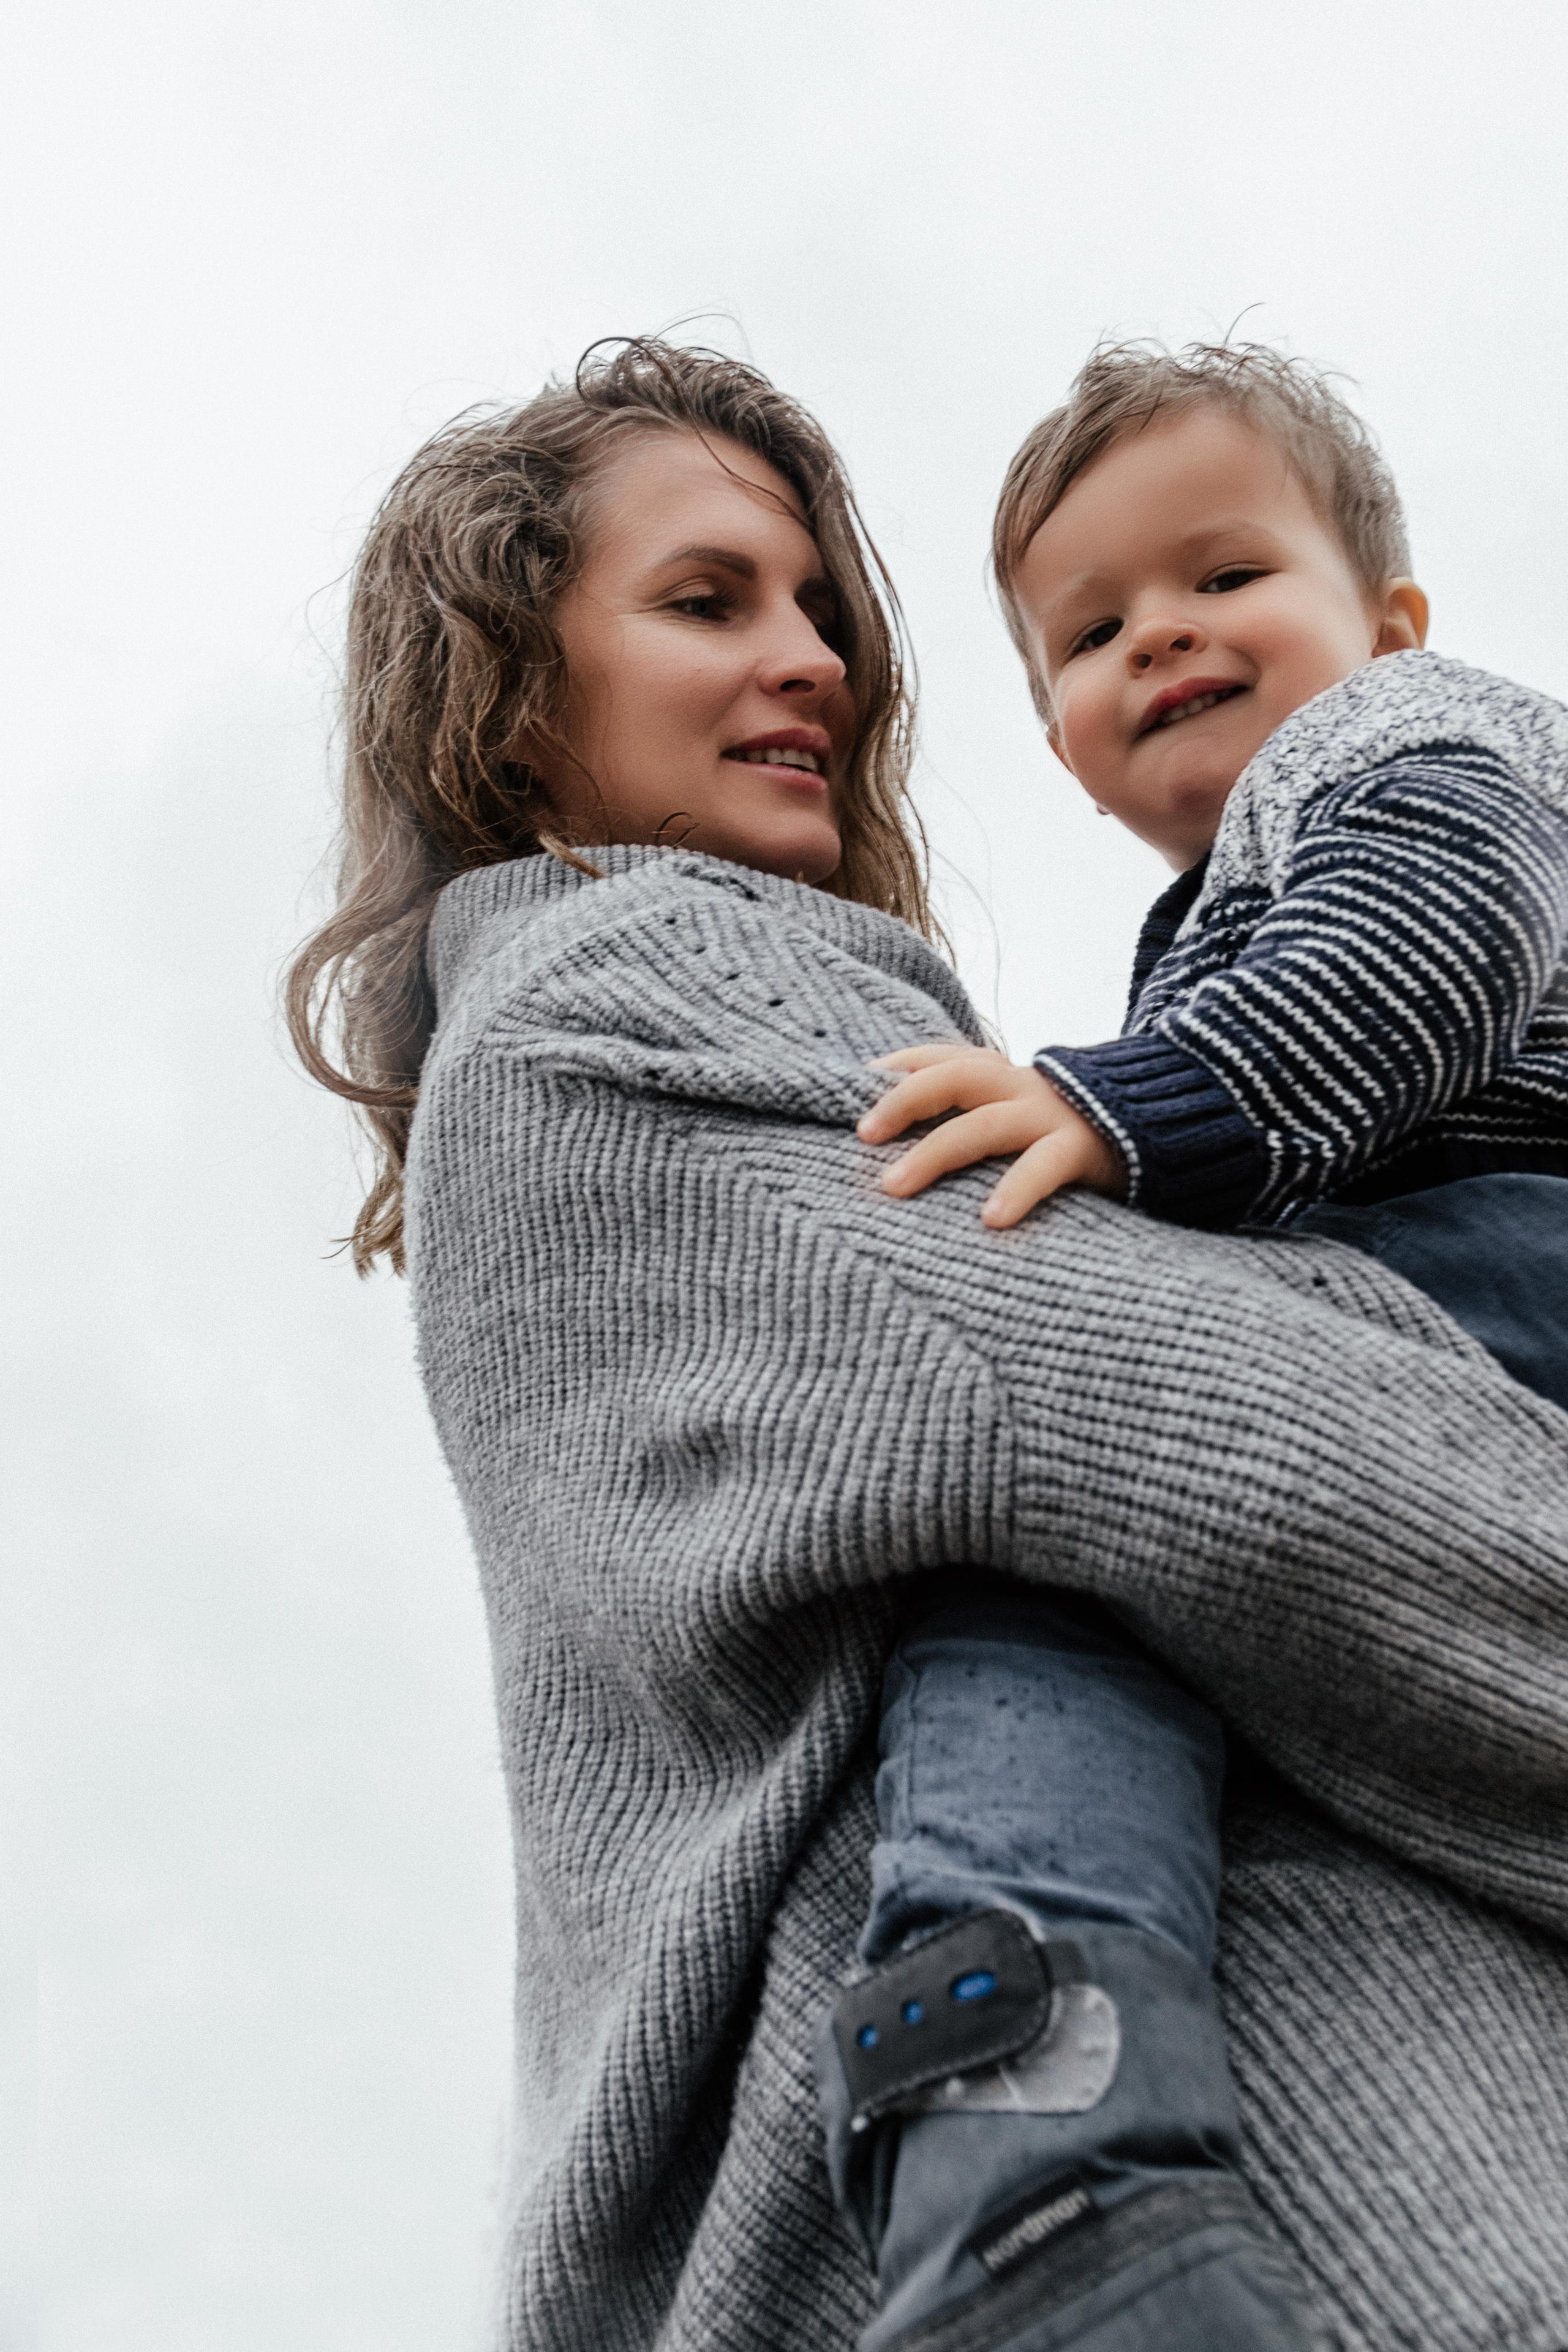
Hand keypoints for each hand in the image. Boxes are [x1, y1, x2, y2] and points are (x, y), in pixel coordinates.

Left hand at [857, 1042, 1125, 1227]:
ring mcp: (1050, 1116)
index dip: (901, 1065)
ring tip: (893, 1186)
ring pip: (983, 1124)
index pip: (944, 1056)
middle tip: (863, 1135)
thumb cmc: (1076, 1133)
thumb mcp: (1025, 1116)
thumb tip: (910, 1142)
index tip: (860, 1078)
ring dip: (933, 1152)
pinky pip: (1043, 1167)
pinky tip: (990, 1221)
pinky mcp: (1080, 1149)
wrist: (1168, 1124)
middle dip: (904, 1099)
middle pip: (954, 1076)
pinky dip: (1016, 1190)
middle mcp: (1021, 1087)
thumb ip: (981, 1120)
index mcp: (1004, 1077)